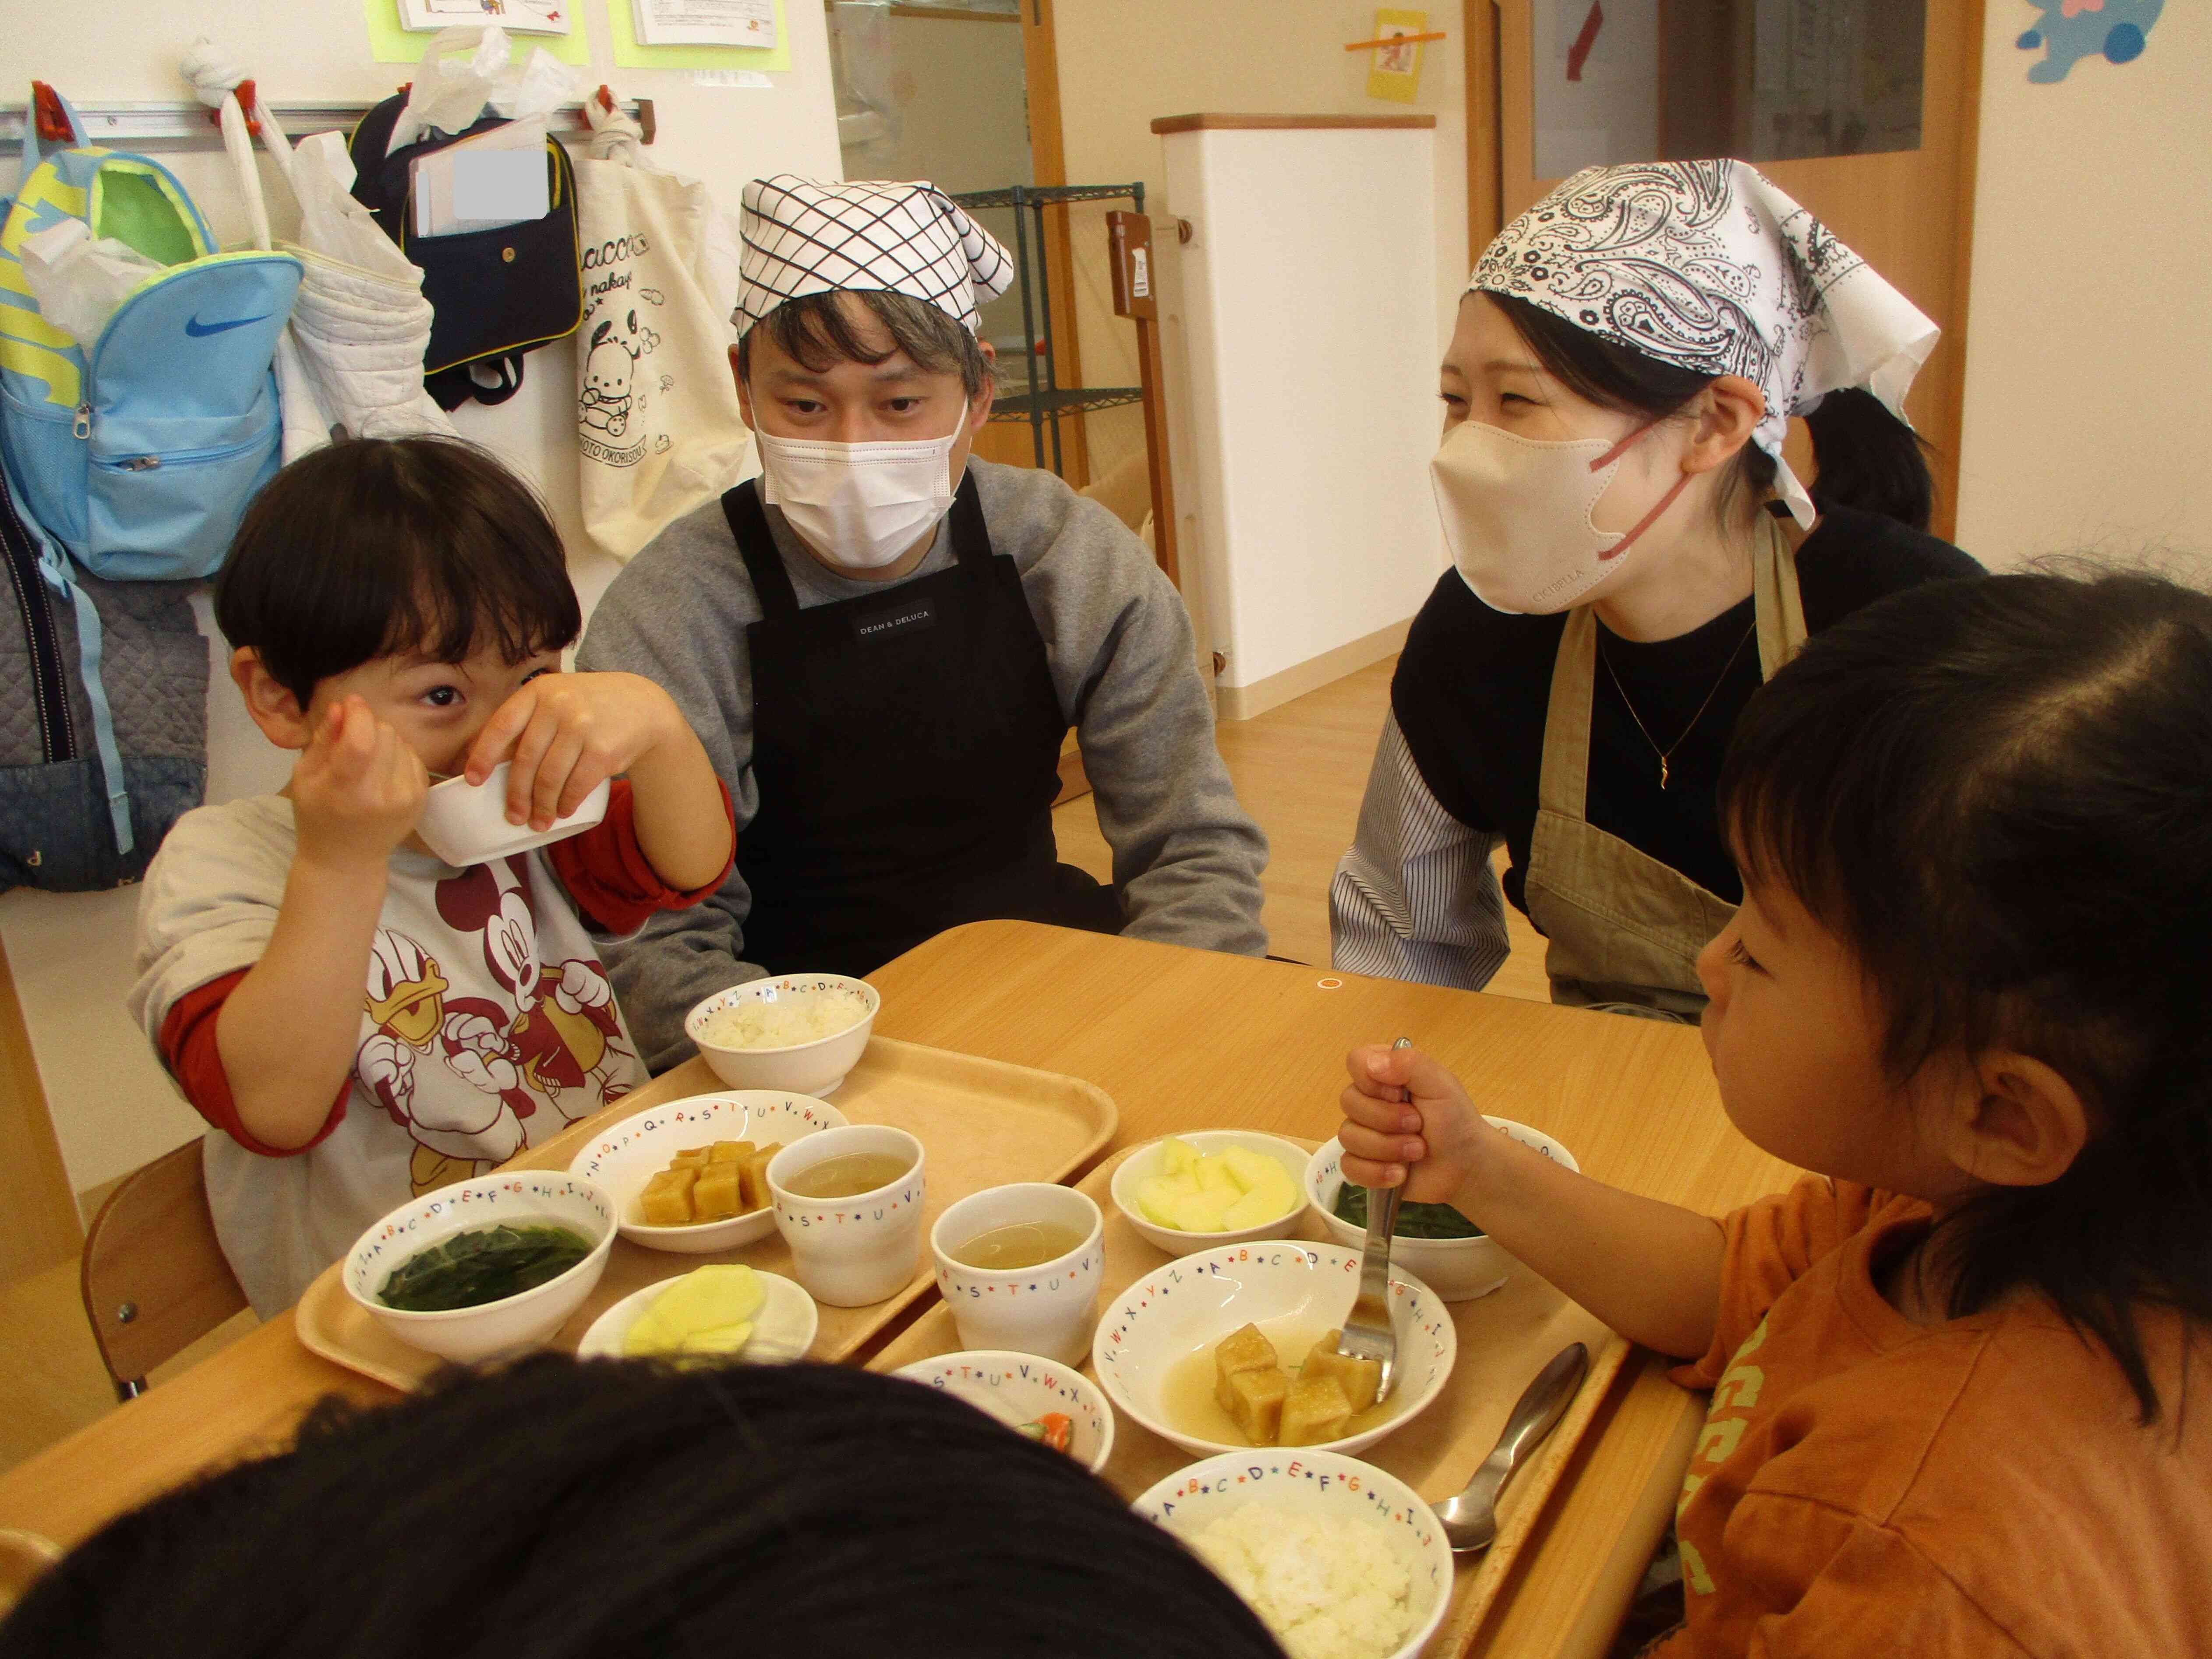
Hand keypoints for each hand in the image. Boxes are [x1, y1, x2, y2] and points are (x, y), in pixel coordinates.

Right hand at [290, 696, 426, 870]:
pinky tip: (381, 770)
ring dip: (383, 740)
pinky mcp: (421, 798)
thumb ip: (324, 739)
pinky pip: (413, 756)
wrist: (347, 859)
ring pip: (401, 741)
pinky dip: (398, 755)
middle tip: (352, 739)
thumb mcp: (305, 777)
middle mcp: (382, 794)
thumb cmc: (317, 816)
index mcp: (347, 789)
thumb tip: (341, 707)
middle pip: (384, 733)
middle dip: (368, 726)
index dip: (358, 712)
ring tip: (366, 759)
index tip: (350, 704)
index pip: (362, 737)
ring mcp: (406, 797)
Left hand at [464, 671, 683, 831]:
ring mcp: (582, 727)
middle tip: (513, 816)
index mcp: (538, 691)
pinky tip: (563, 810)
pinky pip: (576, 786)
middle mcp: (558, 705)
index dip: (483, 755)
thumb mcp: (557, 698)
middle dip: (517, 794)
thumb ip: (529, 720)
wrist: (644, 706)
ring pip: (550, 778)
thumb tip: (491, 761)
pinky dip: (566, 803)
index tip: (473, 780)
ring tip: (540, 821)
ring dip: (542, 806)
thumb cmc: (590, 706)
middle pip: (525, 760)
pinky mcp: (603, 750)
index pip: (501, 726)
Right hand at [1337, 1043, 1506, 1202]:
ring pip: (1348, 1136)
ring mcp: (1364, 1133)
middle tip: (1418, 1126)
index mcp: (1386, 1075)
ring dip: (1387, 1147)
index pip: (1355, 1061)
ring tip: (1417, 1152)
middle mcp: (1370, 1100)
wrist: (1466, 1167)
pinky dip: (1376, 1172)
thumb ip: (1409, 1064)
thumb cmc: (1455, 1120)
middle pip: (1348, 1102)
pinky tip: (1399, 1174)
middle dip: (1387, 1119)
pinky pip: (1349, 1167)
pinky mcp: (1363, 1165)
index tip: (1398, 1094)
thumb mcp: (1441, 1084)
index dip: (1371, 1080)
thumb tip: (1372, 1064)